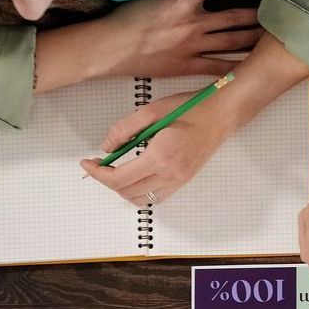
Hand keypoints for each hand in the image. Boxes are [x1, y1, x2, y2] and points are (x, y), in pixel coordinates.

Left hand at [80, 89, 234, 204]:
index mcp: (159, 157)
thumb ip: (124, 129)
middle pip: (127, 192)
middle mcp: (169, 174)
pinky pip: (156, 197)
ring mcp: (178, 180)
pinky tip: (136, 175)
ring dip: (124, 189)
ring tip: (116, 171)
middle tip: (99, 165)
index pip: (119, 178)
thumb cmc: (190, 108)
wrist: (221, 115)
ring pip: (141, 199)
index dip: (98, 174)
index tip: (87, 163)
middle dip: (107, 181)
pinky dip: (140, 191)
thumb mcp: (151, 111)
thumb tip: (107, 146)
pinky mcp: (184, 181)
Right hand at [102, 0, 261, 78]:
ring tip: (271, 37)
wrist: (110, 47)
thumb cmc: (124, 18)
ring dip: (253, 38)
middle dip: (256, 15)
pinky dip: (236, 66)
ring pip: (232, 41)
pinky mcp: (188, 65)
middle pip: (234, 17)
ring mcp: (193, 46)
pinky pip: (219, 67)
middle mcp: (194, 23)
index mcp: (183, 0)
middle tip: (276, 12)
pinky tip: (252, 66)